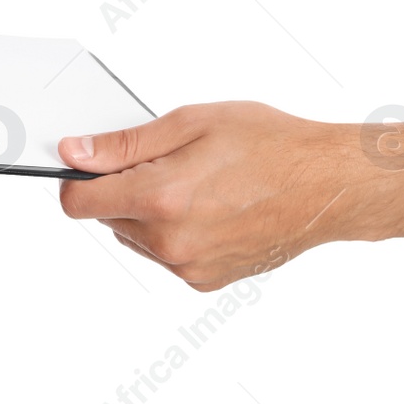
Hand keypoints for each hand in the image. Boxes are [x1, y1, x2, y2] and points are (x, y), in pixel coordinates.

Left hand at [58, 102, 382, 290]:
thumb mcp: (191, 123)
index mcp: (161, 198)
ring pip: (135, 236)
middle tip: (168, 163)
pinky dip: (174, 232)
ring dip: (148, 212)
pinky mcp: (205, 280)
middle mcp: (170, 241)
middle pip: (107, 217)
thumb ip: (124, 145)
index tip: (88, 164)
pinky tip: (209, 208)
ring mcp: (189, 266)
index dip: (76, 179)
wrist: (328, 186)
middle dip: (122, 189)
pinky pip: (165, 254)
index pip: (77, 203)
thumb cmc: (271, 146)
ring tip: (196, 184)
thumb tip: (76, 153)